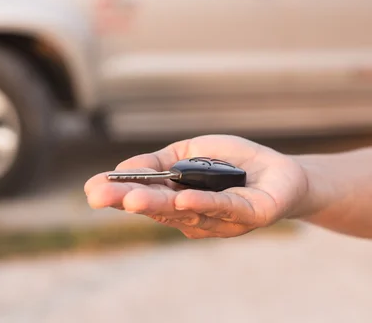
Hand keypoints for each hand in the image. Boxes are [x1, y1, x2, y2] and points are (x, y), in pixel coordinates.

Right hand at [84, 135, 308, 238]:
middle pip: (159, 208)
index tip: (91, 189)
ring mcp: (220, 219)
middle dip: (128, 201)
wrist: (280, 171)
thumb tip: (125, 168)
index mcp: (177, 199)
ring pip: (186, 210)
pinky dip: (203, 204)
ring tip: (132, 198)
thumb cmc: (233, 164)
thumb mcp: (190, 152)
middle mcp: (194, 215)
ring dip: (159, 204)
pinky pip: (224, 207)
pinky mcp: (249, 215)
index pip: (145, 196)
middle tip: (98, 196)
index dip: (119, 193)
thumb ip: (160, 162)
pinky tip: (183, 201)